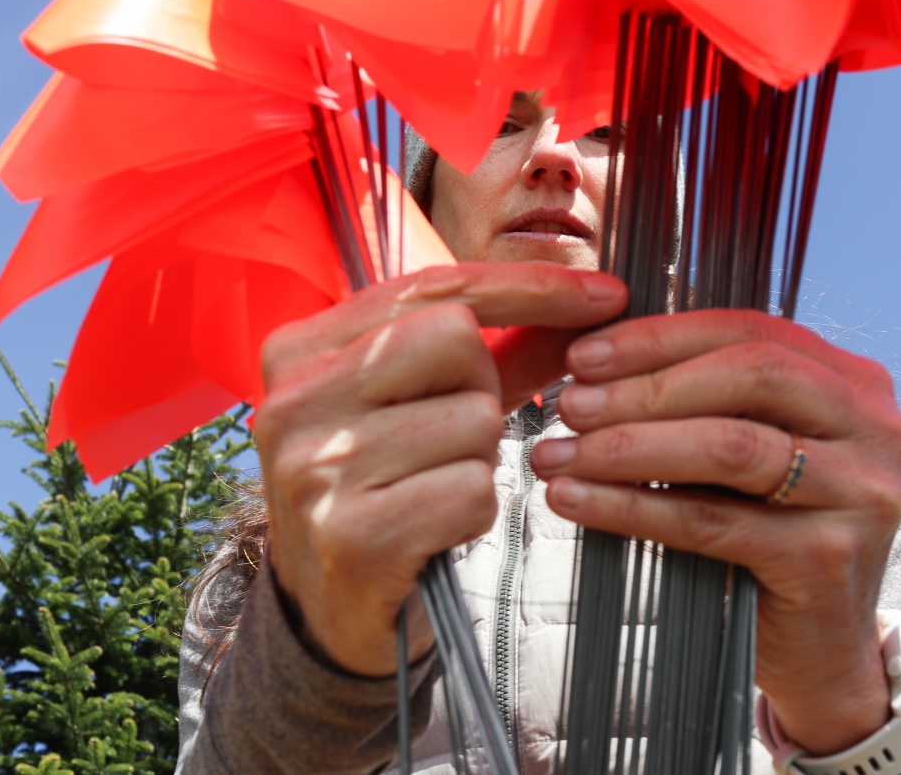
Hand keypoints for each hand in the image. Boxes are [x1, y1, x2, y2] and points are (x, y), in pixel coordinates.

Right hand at [255, 263, 626, 676]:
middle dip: (485, 387)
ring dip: (480, 459)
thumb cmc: (385, 493)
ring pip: (474, 419)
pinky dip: (476, 511)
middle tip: (453, 438)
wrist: (329, 616)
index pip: (433, 285)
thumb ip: (504, 353)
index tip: (607, 294)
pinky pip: (472, 490)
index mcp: (302, 348)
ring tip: (433, 488)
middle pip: (456, 339)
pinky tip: (437, 527)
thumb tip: (590, 306)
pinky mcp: (349, 533)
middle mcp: (294, 398)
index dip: (529, 286)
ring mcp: (315, 467)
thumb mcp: (429, 407)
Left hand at [529, 310, 900, 754]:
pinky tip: (578, 501)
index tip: (583, 355)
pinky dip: (633, 507)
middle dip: (645, 385)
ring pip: (729, 446)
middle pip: (751, 375)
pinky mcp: (828, 557)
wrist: (819, 652)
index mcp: (856, 385)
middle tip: (569, 405)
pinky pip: (711, 520)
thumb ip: (708, 398)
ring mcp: (861, 493)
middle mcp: (878, 429)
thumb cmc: (769, 537)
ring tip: (559, 454)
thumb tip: (596, 358)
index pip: (753, 330)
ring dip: (629, 445)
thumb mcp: (752, 449)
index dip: (660, 337)